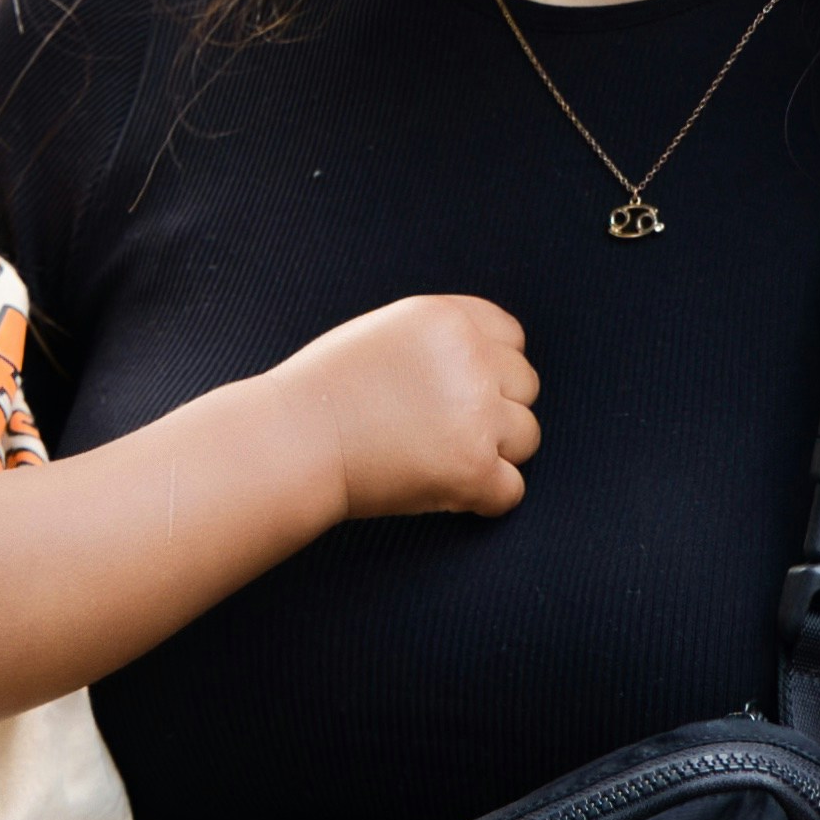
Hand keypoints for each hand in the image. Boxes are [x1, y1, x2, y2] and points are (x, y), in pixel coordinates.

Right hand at [280, 292, 537, 521]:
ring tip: (440, 461)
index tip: (460, 393)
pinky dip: (483, 499)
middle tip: (443, 432)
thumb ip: (439, 342)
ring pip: (526, 438)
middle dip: (494, 411)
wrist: (293, 441)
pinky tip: (445, 493)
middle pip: (525, 387)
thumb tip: (484, 364)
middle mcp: (472, 361)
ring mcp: (477, 415)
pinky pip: (511, 490)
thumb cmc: (321, 394)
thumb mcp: (383, 335)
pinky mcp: (473, 468)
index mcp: (449, 320)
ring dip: (493, 454)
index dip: (491, 370)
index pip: (511, 339)